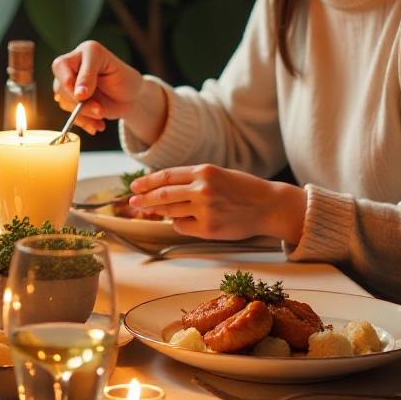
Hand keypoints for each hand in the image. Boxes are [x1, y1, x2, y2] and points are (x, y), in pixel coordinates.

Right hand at [51, 41, 147, 134]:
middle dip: (78, 102)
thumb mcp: (114, 70)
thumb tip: (77, 93)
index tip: (83, 96)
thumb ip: (90, 76)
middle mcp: (73, 67)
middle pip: (60, 86)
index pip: (62, 65)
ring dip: (83, 114)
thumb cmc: (125, 78)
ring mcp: (70, 85)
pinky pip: (70, 115)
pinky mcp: (72, 102)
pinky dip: (84, 122)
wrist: (130, 97)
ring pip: (63, 102)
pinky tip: (97, 125)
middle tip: (98, 110)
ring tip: (101, 116)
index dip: (69, 82)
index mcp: (85, 52)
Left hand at [128, 164, 307, 243]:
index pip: (166, 176)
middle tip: (132, 203)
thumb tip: (162, 188)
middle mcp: (202, 189)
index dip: (147, 182)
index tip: (135, 187)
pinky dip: (178, 223)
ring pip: (171, 211)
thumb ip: (192, 179)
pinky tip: (183, 220)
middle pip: (163, 194)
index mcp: (204, 171)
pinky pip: (182, 226)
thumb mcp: (217, 174)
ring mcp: (205, 209)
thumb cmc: (242, 189)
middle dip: (145, 199)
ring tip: (151, 211)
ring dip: (160, 212)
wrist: (268, 206)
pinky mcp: (209, 228)